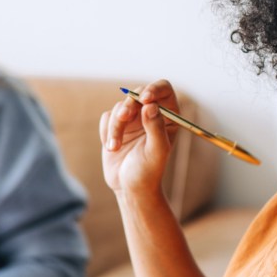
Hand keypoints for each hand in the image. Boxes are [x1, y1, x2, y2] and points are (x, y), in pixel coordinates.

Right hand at [100, 79, 179, 195]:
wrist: (129, 187)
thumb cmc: (148, 172)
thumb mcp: (156, 151)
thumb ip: (156, 127)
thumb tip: (150, 105)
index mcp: (169, 116)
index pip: (163, 89)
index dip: (154, 89)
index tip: (144, 99)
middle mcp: (152, 113)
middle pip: (138, 93)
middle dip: (129, 106)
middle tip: (123, 118)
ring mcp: (134, 118)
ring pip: (120, 107)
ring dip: (115, 126)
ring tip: (114, 147)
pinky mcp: (117, 125)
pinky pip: (107, 117)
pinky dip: (107, 131)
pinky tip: (112, 148)